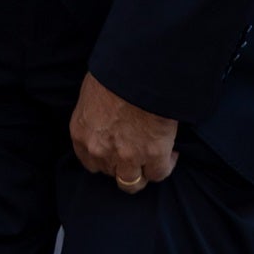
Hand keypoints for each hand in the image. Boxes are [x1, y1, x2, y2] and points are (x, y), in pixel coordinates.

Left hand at [70, 73, 177, 195]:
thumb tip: (105, 115)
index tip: (116, 150)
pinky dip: (166, 164)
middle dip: (122, 165)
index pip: (89, 162)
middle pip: (110, 173)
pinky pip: (159, 173)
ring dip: (142, 173)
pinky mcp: (153, 154)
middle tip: (136, 152)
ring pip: (132, 183)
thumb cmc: (113, 71)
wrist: (137, 69)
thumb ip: (94, 114)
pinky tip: (171, 152)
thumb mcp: (91, 92)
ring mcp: (126, 156)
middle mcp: (100, 151)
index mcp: (81, 134)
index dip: (105, 159)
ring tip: (153, 159)